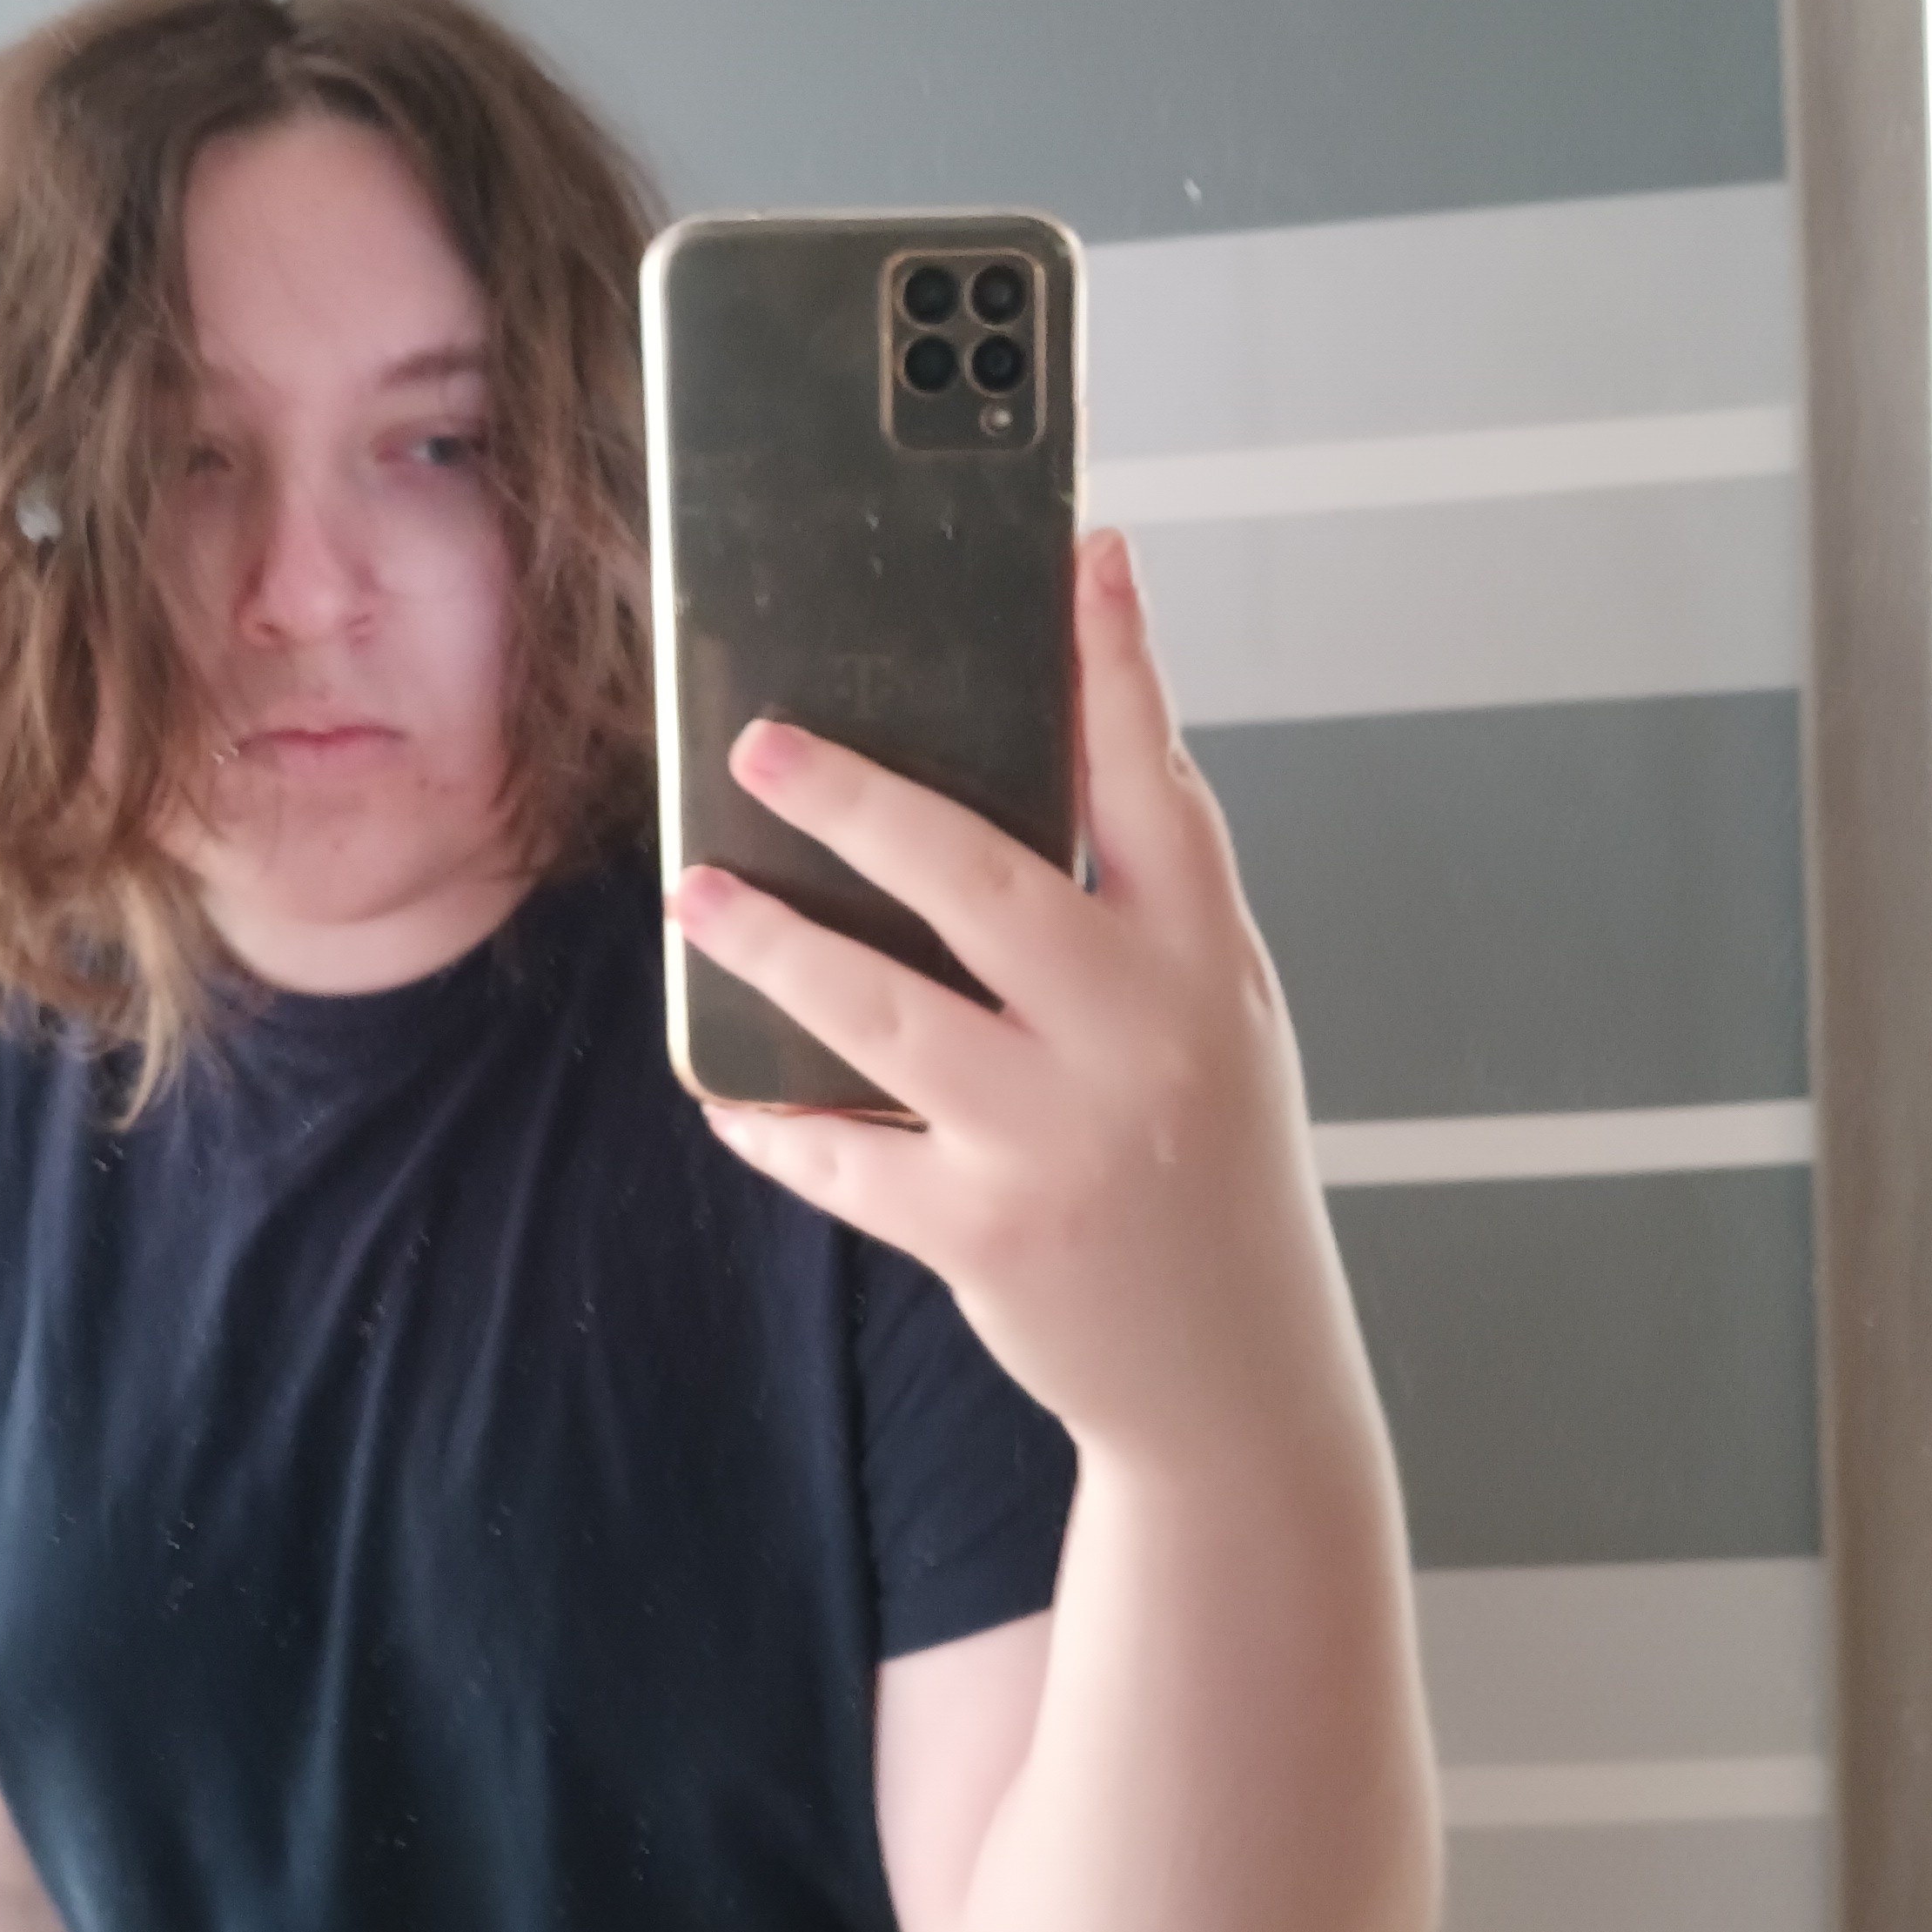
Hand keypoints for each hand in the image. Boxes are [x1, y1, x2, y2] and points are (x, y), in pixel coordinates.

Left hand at [667, 530, 1353, 1465]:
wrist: (1236, 1377)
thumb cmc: (1212, 1164)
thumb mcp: (1222, 1013)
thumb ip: (1155, 897)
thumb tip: (1087, 745)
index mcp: (1202, 961)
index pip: (1158, 781)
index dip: (1118, 662)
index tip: (1083, 553)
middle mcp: (1138, 1037)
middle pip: (983, 880)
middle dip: (860, 802)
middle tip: (762, 742)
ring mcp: (1058, 1137)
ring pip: (881, 1013)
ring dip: (772, 944)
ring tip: (695, 890)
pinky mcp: (985, 1230)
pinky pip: (845, 1157)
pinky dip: (774, 1120)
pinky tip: (725, 1085)